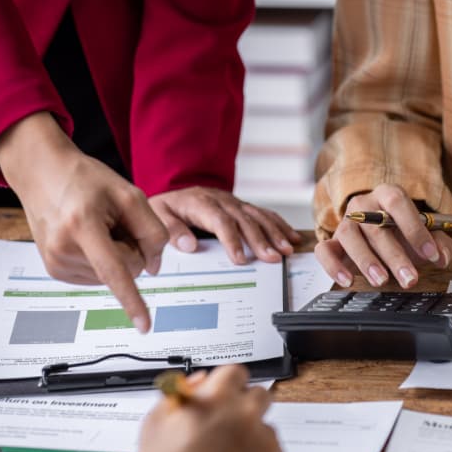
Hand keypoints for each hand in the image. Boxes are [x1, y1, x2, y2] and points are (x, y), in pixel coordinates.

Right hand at [0, 112, 167, 332]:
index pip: (115, 271)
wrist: (43, 173)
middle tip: (112, 221)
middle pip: (127, 269)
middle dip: (132, 247)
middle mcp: (64, 249)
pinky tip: (89, 237)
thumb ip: (153, 232)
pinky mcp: (56, 270)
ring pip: (115, 275)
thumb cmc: (87, 180)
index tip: (144, 327)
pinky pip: (100, 275)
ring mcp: (56, 262)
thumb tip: (154, 270)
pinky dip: (104, 257)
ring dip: (116, 252)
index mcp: (83, 225)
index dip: (132, 300)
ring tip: (96, 226)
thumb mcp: (130, 195)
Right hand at [119, 365, 289, 451]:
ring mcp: (268, 444)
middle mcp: (248, 417)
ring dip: (250, 441)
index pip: (236, 372)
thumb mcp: (155, 427)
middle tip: (226, 429)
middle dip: (245, 408)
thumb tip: (202, 381)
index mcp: (216, 400)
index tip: (223, 394)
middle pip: (260, 395)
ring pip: (265, 431)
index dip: (227, 384)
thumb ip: (181, 394)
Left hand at [149, 187, 300, 263]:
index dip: (232, 240)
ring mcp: (236, 203)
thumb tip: (189, 245)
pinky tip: (292, 236)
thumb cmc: (169, 207)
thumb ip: (172, 230)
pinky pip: (265, 214)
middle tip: (272, 258)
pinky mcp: (244, 207)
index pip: (220, 222)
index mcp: (201, 203)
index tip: (239, 259)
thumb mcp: (160, 215)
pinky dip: (280, 225)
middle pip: (245, 220)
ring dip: (275, 233)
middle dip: (261, 240)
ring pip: (259, 216)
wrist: (177, 192)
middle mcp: (222, 201)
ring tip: (287, 250)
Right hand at [316, 183, 451, 287]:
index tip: (431, 254)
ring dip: (366, 260)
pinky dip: (333, 267)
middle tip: (410, 278)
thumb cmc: (406, 234)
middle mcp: (364, 205)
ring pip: (349, 236)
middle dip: (395, 255)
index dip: (415, 228)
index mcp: (389, 195)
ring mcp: (345, 222)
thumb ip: (441, 245)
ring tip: (381, 281)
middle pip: (376, 226)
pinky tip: (347, 281)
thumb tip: (442, 257)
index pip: (398, 203)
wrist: (383, 236)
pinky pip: (324, 251)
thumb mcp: (429, 237)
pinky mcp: (332, 242)